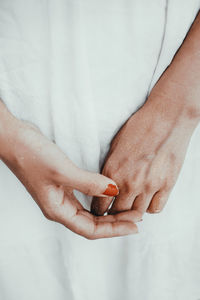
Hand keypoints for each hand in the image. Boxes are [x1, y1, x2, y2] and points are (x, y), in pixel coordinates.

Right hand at [0, 107, 140, 238]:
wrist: (15, 140)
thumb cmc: (32, 156)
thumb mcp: (62, 171)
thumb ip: (89, 183)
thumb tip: (114, 191)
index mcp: (58, 211)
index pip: (91, 229)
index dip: (114, 229)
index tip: (134, 225)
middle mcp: (60, 208)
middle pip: (92, 224)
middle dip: (116, 223)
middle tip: (137, 218)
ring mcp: (61, 197)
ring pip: (90, 213)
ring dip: (109, 213)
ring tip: (128, 210)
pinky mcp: (63, 185)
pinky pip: (86, 200)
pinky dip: (100, 200)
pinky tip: (109, 196)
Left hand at [91, 95, 196, 215]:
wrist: (166, 117)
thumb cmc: (139, 127)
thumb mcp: (116, 146)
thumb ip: (111, 170)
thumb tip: (107, 186)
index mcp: (112, 171)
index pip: (100, 205)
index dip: (98, 210)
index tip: (100, 211)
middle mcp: (130, 182)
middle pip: (118, 213)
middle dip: (114, 213)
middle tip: (115, 210)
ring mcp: (150, 185)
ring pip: (137, 214)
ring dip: (132, 211)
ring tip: (131, 204)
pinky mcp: (167, 185)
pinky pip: (156, 208)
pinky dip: (150, 207)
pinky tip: (147, 198)